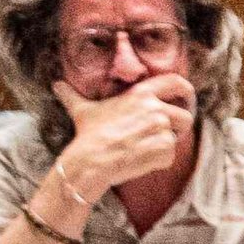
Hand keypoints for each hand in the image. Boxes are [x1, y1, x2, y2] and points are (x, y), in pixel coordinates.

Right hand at [53, 75, 193, 200]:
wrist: (91, 162)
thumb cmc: (87, 135)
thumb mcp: (82, 110)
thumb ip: (73, 96)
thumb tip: (57, 85)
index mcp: (142, 95)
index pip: (176, 82)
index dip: (186, 89)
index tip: (187, 96)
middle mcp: (156, 110)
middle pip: (185, 117)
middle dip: (178, 127)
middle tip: (157, 135)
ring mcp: (163, 131)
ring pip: (177, 138)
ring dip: (164, 145)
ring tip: (142, 148)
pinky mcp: (165, 151)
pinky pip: (170, 157)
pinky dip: (159, 161)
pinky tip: (139, 160)